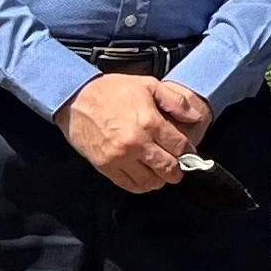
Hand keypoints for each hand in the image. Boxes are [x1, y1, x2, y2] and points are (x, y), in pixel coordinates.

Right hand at [56, 74, 203, 191]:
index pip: (180, 147)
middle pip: (169, 169)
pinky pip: (130, 185)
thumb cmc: (111, 91)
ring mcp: (120, 157)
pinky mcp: (105, 166)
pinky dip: (141, 185)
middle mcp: (136, 143)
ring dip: (160, 179)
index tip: (188, 153)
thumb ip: (176, 102)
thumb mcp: (148, 85)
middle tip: (178, 166)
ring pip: (151, 181)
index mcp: (150, 123)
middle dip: (178, 169)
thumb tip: (195, 117)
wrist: (75, 98)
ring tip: (160, 171)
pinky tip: (145, 176)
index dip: (188, 152)